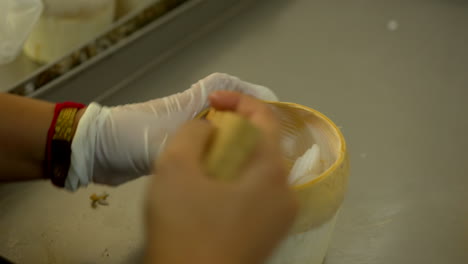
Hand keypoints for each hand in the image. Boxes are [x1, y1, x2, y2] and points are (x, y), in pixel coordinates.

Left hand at [66, 73, 277, 189]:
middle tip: (263, 146)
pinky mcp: (172, 154)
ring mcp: (179, 135)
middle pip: (222, 115)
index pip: (220, 86)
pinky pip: (200, 156)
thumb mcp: (167, 139)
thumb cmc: (131, 136)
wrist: (96, 152)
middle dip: (242, 126)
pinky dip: (212, 162)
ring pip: (212, 137)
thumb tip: (230, 155)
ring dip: (228, 146)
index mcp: (188, 104)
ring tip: (249, 164)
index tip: (264, 110)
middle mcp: (188, 116)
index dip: (243, 93)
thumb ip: (198, 145)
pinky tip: (224, 177)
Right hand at [145, 91, 297, 263]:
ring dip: (232, 157)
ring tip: (202, 162)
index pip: (264, 117)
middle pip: (263, 144)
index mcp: (273, 171)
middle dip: (232, 131)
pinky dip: (236, 180)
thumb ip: (193, 132)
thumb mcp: (175, 168)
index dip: (237, 100)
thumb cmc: (184, 228)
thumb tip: (210, 129)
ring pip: (259, 170)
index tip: (210, 100)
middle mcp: (287, 192)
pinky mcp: (269, 235)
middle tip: (202, 134)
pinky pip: (256, 193)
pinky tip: (210, 191)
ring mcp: (281, 217)